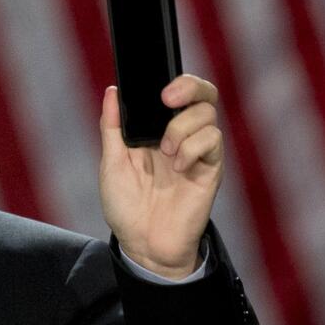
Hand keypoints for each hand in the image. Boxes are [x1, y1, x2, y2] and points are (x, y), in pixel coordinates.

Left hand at [99, 75, 223, 278]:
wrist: (142, 243)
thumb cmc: (126, 205)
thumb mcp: (111, 162)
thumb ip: (112, 126)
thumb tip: (112, 91)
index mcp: (156, 130)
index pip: (176, 93)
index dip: (174, 81)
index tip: (157, 87)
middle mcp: (181, 135)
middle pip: (202, 94)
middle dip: (188, 87)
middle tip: (167, 99)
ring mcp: (197, 151)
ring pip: (206, 114)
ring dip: (181, 128)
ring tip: (164, 152)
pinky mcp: (210, 169)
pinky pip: (213, 141)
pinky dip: (192, 148)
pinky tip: (178, 168)